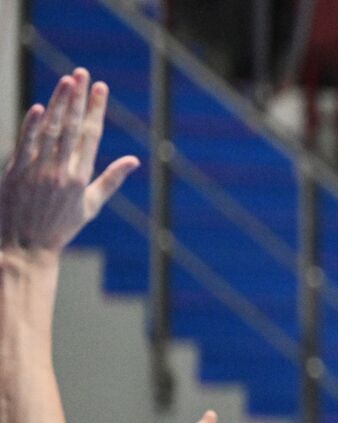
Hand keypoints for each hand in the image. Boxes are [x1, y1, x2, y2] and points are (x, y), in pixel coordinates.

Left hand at [1, 70, 138, 256]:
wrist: (24, 246)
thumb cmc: (60, 227)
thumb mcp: (90, 205)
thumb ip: (111, 179)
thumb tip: (134, 160)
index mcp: (80, 178)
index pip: (90, 136)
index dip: (96, 110)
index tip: (101, 88)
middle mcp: (60, 171)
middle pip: (70, 127)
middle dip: (77, 98)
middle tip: (82, 73)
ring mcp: (37, 170)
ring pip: (49, 130)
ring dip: (57, 103)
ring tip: (65, 81)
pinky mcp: (16, 172)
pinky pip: (25, 143)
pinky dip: (31, 125)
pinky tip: (38, 107)